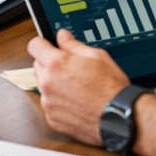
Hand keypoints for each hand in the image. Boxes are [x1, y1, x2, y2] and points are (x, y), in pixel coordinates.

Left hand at [28, 30, 130, 146]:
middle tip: (70, 70)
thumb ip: (74, 45)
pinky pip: (50, 105)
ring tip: (77, 89)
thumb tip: (63, 36)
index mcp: (56, 64)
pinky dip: (59, 104)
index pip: (34, 46)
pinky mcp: (52, 119)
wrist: (121, 117)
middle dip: (50, 65)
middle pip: (38, 66)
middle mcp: (47, 83)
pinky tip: (76, 103)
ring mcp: (48, 103)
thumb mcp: (97, 56)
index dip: (42, 44)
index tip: (48, 47)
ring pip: (43, 87)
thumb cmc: (111, 89)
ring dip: (54, 85)